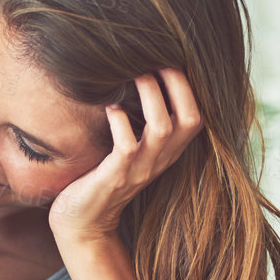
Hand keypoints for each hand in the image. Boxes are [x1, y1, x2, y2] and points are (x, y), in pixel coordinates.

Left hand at [47, 68, 202, 247]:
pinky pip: (126, 146)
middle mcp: (160, 160)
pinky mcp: (115, 177)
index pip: (196, 115)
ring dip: (149, 94)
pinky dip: (119, 121)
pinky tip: (110, 107)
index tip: (167, 59)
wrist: (83, 221)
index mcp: (168, 151)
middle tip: (153, 58)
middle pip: (189, 118)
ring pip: (161, 128)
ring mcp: (139, 170)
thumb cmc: (103, 176)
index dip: (188, 86)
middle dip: (176, 82)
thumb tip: (139, 75)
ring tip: (133, 74)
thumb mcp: (132, 148)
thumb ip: (140, 123)